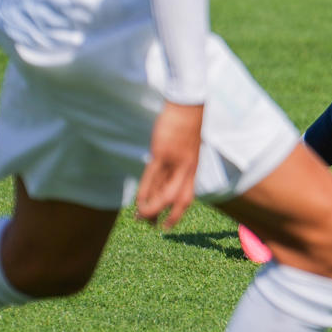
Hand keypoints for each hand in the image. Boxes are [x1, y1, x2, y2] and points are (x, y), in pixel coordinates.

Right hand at [135, 101, 203, 228]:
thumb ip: (177, 163)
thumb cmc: (185, 124)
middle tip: (151, 226)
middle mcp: (186, 169)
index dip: (177, 215)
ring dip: (150, 208)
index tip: (167, 226)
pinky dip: (145, 191)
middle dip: (163, 216)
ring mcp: (175, 162)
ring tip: (140, 218)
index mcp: (192, 169)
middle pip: (176, 200)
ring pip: (163, 192)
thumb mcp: (185, 147)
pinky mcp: (162, 153)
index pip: (187, 198)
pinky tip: (139, 201)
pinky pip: (152, 177)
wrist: (187, 105)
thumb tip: (164, 177)